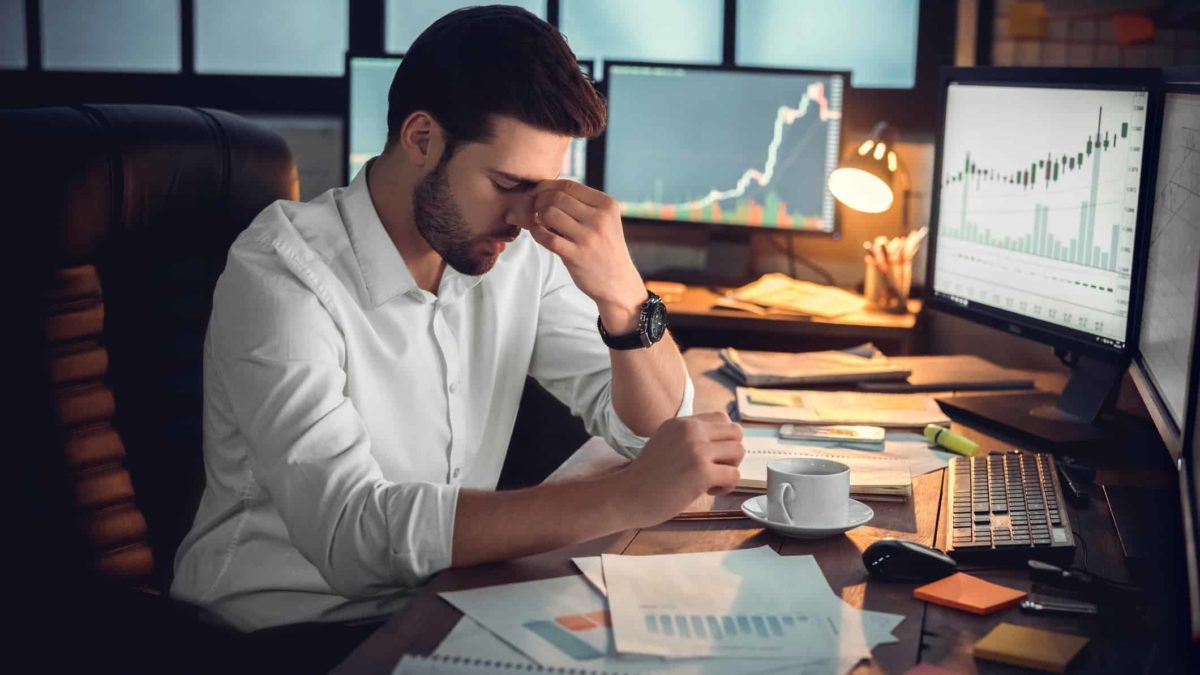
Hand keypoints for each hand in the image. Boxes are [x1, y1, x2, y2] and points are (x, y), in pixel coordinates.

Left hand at [526, 180, 646, 332]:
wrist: (618, 282)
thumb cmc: (606, 249)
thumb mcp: (605, 221)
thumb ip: (582, 205)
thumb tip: (546, 189)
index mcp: (607, 205)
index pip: (570, 185)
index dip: (547, 186)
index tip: (538, 193)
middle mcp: (600, 219)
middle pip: (557, 197)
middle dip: (539, 200)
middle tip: (534, 208)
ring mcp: (588, 237)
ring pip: (550, 213)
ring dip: (537, 215)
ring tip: (537, 221)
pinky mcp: (576, 256)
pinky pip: (547, 237)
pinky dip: (536, 232)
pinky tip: (537, 232)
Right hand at [611, 412, 744, 527]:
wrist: (627, 495)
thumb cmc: (646, 477)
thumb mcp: (665, 442)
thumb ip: (688, 437)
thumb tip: (719, 442)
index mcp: (682, 422)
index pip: (722, 418)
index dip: (723, 439)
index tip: (710, 456)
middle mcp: (691, 430)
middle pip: (736, 432)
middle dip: (731, 453)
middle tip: (715, 469)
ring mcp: (697, 450)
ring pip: (739, 451)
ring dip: (730, 469)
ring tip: (710, 481)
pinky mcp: (702, 472)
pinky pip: (734, 475)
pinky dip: (726, 487)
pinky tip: (707, 491)